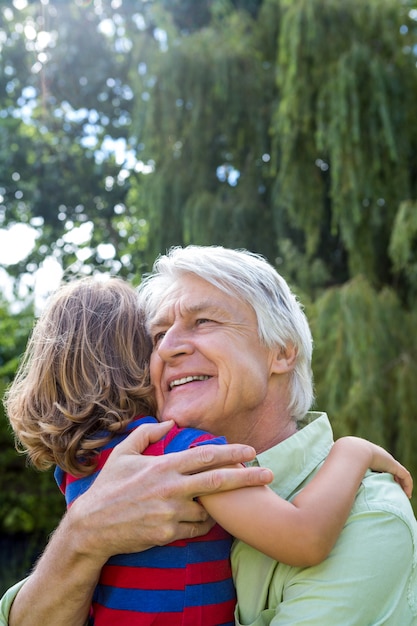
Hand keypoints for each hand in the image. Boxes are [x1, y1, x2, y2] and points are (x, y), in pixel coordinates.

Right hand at [68, 420, 272, 563]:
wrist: (92, 527)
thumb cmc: (108, 487)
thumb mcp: (123, 454)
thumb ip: (146, 434)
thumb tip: (169, 421)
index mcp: (163, 466)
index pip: (205, 456)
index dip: (231, 452)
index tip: (250, 451)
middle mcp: (171, 488)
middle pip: (219, 481)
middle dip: (248, 477)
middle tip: (269, 474)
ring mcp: (171, 513)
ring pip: (209, 510)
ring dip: (219, 508)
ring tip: (221, 505)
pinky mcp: (168, 534)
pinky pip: (196, 529)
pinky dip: (202, 524)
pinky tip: (201, 519)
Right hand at [339, 437, 412, 498]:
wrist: (352, 452)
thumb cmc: (344, 460)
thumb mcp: (342, 469)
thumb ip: (340, 475)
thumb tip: (332, 485)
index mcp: (368, 456)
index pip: (379, 466)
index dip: (382, 474)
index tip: (382, 484)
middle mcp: (379, 457)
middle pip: (390, 469)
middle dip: (394, 479)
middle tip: (396, 490)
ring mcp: (387, 461)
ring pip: (399, 473)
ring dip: (403, 483)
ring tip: (405, 494)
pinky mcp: (393, 465)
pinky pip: (405, 476)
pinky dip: (408, 485)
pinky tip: (407, 494)